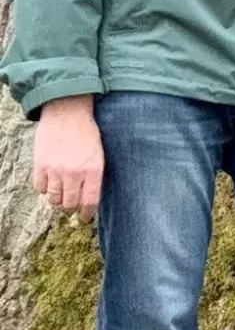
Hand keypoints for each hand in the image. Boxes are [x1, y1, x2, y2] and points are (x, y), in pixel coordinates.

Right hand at [32, 95, 103, 220]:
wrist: (67, 112)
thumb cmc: (87, 132)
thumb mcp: (99, 153)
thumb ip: (94, 175)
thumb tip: (89, 197)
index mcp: (93, 170)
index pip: (89, 202)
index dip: (86, 214)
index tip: (84, 217)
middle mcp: (74, 173)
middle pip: (69, 204)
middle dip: (71, 208)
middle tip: (71, 206)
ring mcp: (55, 170)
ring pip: (53, 199)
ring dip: (57, 200)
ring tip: (60, 194)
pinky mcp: (40, 165)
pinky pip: (39, 188)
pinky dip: (43, 189)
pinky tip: (49, 183)